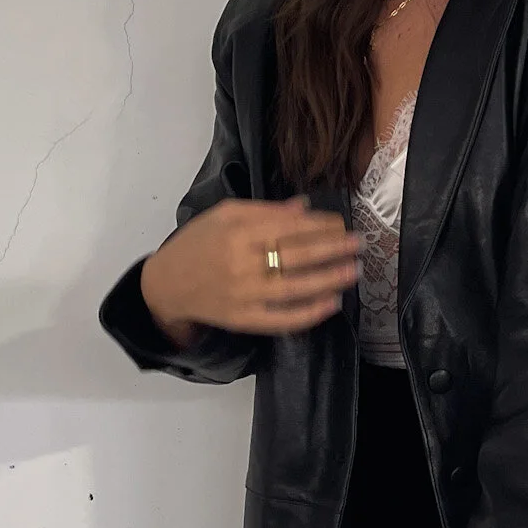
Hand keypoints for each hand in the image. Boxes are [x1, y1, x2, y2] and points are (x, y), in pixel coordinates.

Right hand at [141, 195, 361, 342]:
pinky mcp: (244, 320)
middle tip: (358, 245)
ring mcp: (244, 294)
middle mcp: (241, 263)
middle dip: (332, 249)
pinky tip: (331, 304)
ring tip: (354, 271)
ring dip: (329, 280)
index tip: (340, 223)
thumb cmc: (198, 243)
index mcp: (236, 232)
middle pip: (295, 255)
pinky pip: (282, 319)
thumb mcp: (224, 215)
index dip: (318, 225)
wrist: (168, 284)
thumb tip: (304, 207)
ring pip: (294, 287)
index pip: (287, 227)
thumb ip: (265, 210)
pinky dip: (309, 313)